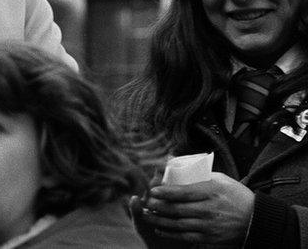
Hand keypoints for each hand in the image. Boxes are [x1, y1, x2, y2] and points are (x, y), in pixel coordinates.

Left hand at [139, 172, 254, 244]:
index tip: (152, 190)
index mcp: (211, 192)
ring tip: (146, 215)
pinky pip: (185, 236)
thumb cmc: (236, 196)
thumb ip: (199, 174)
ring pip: (178, 224)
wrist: (256, 220)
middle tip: (144, 202)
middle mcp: (209, 210)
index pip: (184, 192)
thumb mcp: (220, 179)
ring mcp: (209, 226)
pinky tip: (159, 228)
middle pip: (177, 209)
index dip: (165, 192)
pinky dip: (170, 233)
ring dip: (159, 220)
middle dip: (157, 206)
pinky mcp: (210, 238)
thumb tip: (174, 162)